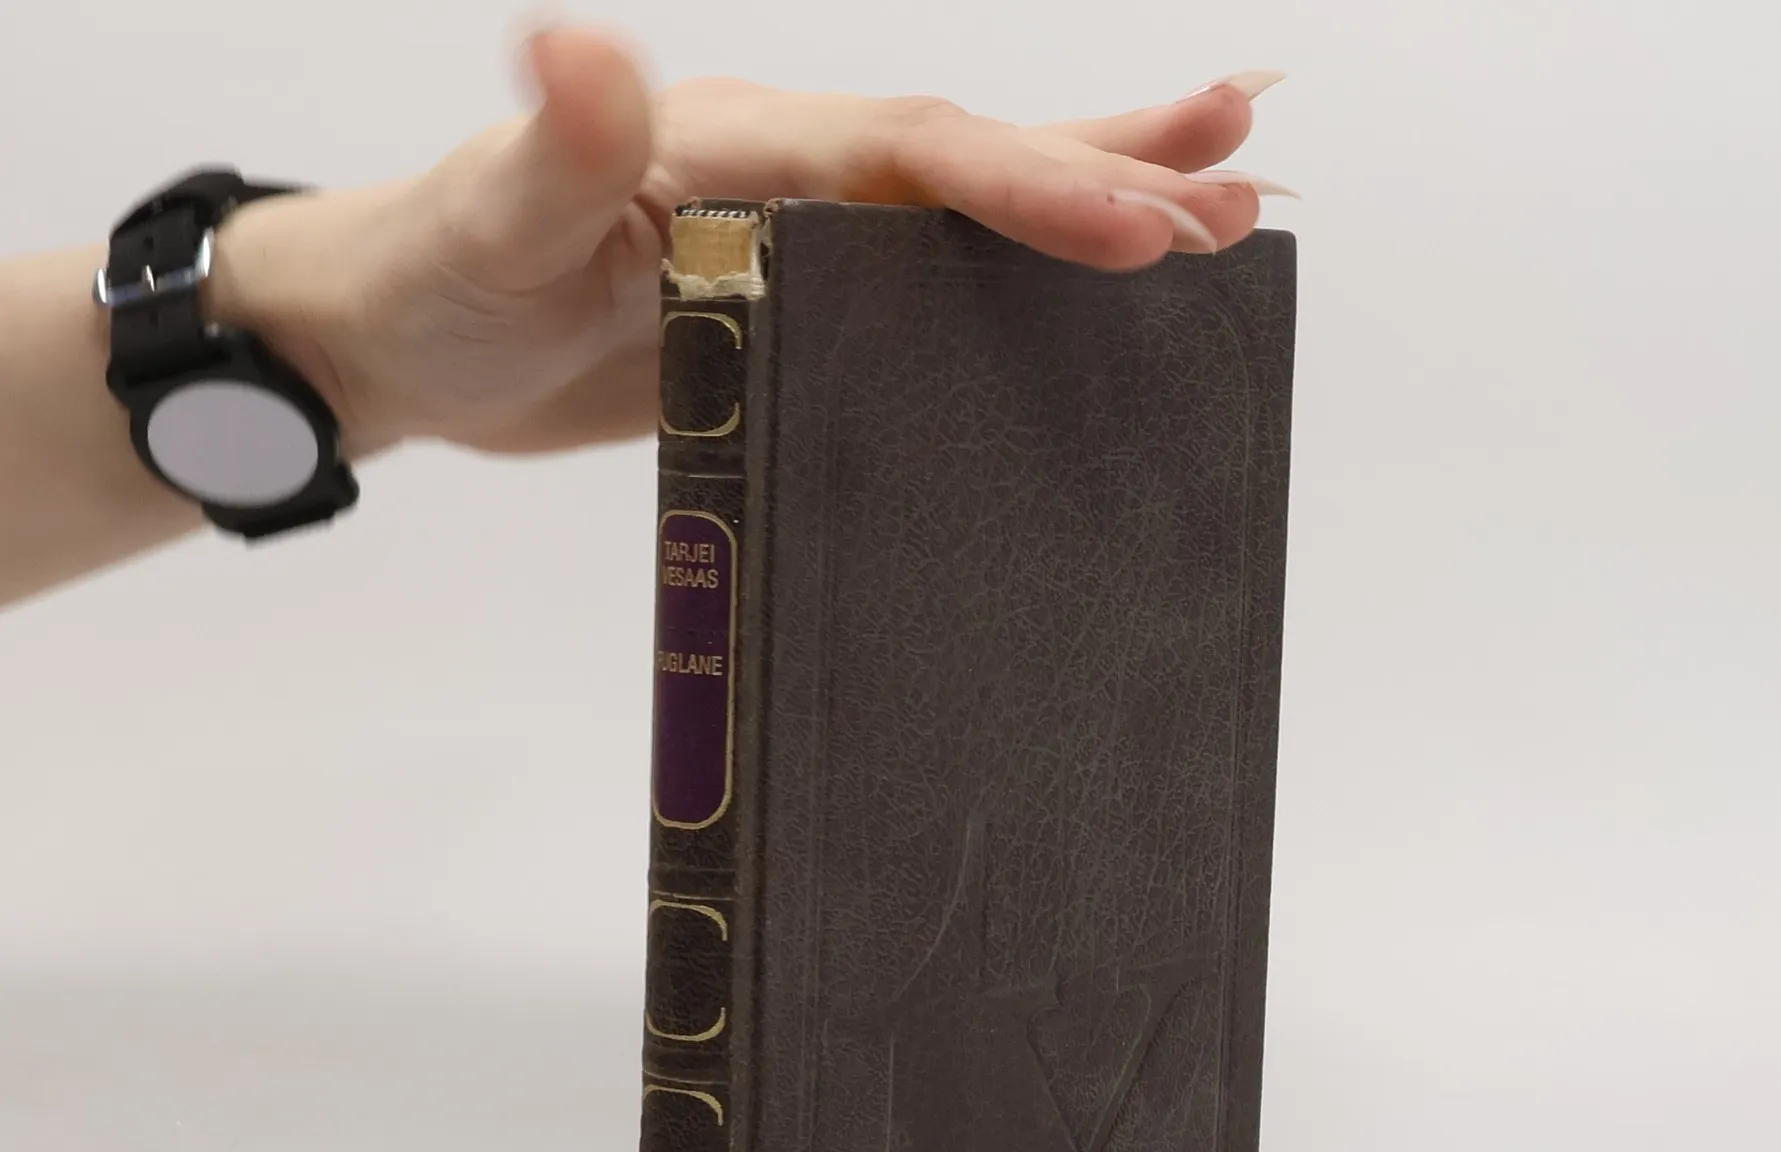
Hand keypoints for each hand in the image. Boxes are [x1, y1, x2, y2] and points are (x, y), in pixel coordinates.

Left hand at [206, 27, 1289, 459]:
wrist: (408, 336)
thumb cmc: (438, 282)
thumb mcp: (487, 228)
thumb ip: (550, 155)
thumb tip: (586, 48)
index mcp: (732, 142)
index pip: (903, 153)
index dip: (1023, 187)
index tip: (1135, 234)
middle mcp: (783, 166)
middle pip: (967, 156)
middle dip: (1104, 177)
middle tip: (1236, 202)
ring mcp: (797, 229)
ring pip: (967, 198)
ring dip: (1095, 186)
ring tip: (1225, 192)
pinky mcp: (796, 293)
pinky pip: (924, 271)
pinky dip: (1011, 265)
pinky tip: (1081, 283)